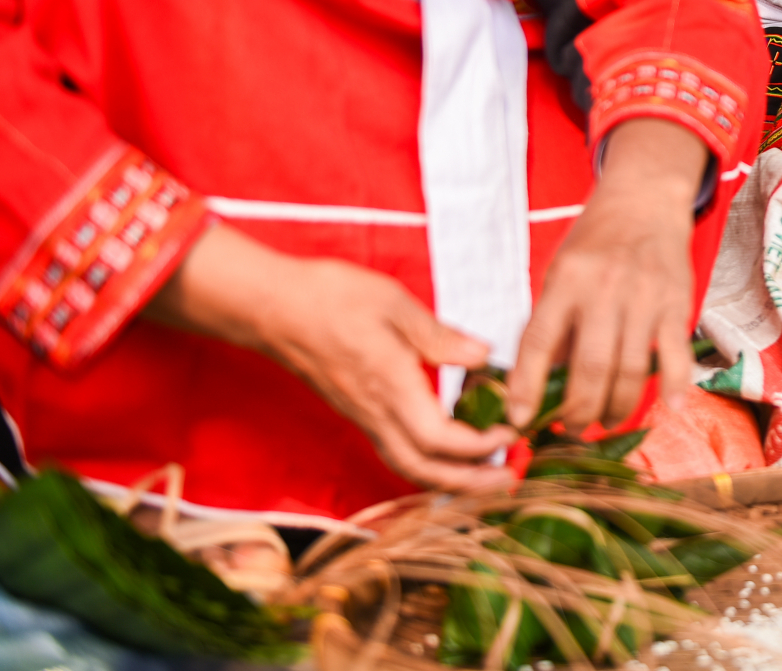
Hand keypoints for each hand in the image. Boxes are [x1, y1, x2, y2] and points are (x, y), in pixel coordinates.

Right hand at [146, 225, 513, 489]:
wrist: (271, 306)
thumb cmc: (330, 298)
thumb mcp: (395, 304)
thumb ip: (440, 336)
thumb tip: (483, 356)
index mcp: (390, 387)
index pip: (440, 440)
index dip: (479, 447)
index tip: (510, 433)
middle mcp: (375, 412)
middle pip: (423, 470)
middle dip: (468, 483)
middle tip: (506, 480)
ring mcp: (362, 415)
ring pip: (406, 466)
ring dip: (447, 479)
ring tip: (482, 473)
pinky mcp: (355, 410)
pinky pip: (393, 450)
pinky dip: (424, 462)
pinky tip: (445, 449)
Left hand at [508, 118, 707, 434]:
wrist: (645, 202)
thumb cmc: (595, 243)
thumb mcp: (561, 272)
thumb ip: (554, 323)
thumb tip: (540, 386)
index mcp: (566, 281)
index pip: (539, 342)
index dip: (526, 387)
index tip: (519, 421)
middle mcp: (603, 290)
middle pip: (589, 368)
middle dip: (578, 412)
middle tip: (573, 430)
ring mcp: (643, 298)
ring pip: (629, 371)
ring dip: (617, 408)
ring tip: (606, 421)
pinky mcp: (677, 304)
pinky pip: (676, 355)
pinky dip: (674, 386)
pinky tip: (668, 409)